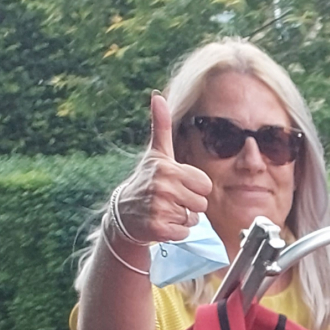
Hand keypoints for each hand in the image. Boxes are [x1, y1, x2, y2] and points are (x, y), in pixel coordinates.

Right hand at [109, 94, 214, 246]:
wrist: (124, 212)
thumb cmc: (146, 180)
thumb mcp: (156, 153)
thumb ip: (160, 126)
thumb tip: (157, 95)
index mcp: (168, 168)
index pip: (205, 185)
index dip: (194, 187)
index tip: (177, 185)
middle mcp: (163, 187)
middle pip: (202, 204)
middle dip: (190, 205)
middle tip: (170, 199)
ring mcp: (159, 208)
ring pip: (193, 220)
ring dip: (182, 219)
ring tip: (165, 210)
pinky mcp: (158, 228)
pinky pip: (184, 233)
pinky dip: (175, 232)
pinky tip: (161, 223)